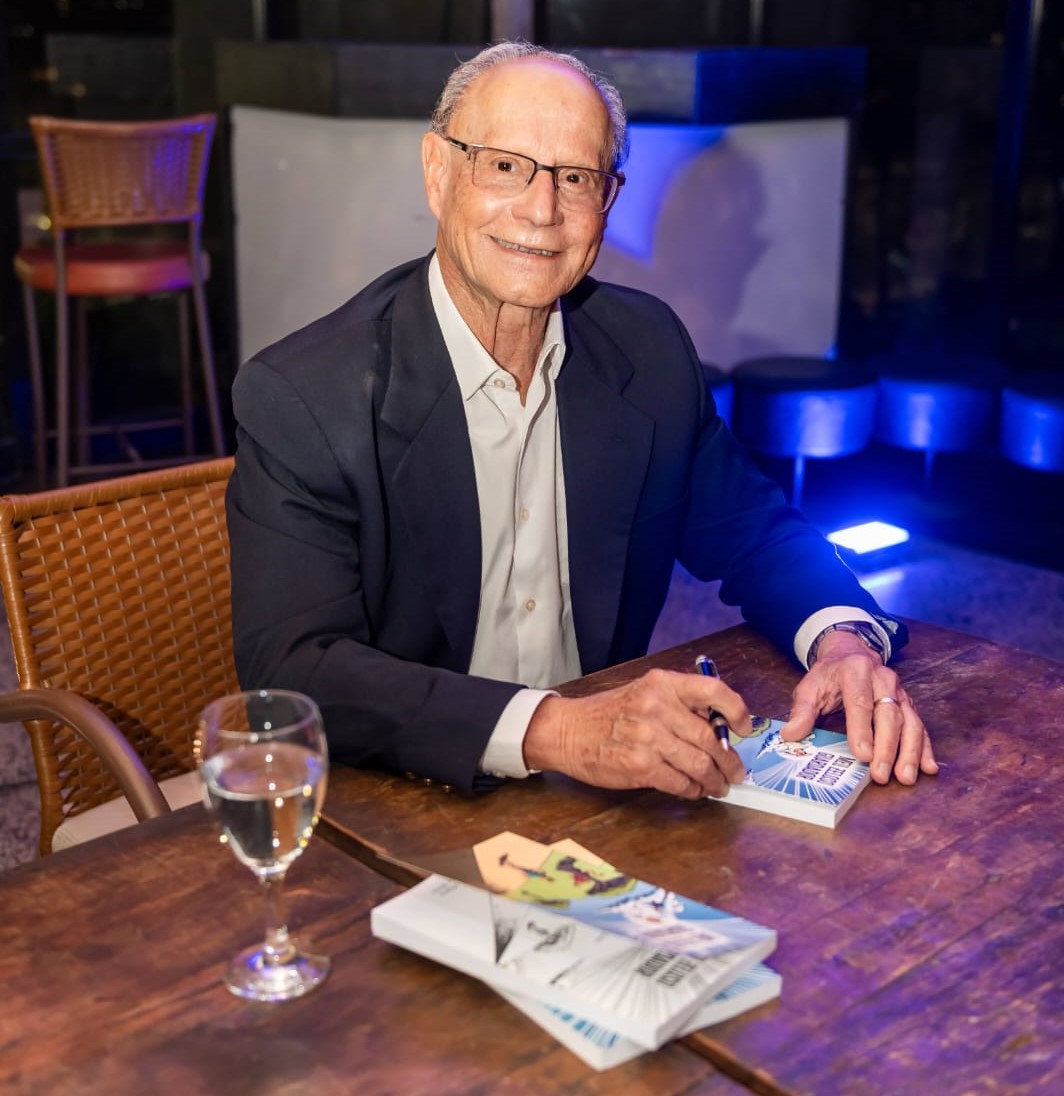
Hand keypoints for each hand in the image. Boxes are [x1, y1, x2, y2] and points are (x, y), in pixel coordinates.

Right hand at [524, 669, 750, 797]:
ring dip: (714, 780)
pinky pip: (679, 782)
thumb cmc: (609, 713)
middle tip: (736, 772)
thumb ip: (679, 704)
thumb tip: (720, 727)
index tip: (744, 729)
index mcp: (662, 684)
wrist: (568, 731)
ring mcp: (648, 737)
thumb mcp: (644, 693)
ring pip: (699, 765)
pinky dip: (692, 790)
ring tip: (718, 786)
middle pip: (710, 738)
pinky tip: (694, 791)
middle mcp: (657, 707)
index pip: (714, 691)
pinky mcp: (639, 766)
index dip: (737, 711)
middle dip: (729, 761)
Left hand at [778, 631, 937, 784]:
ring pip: (910, 722)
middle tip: (880, 774)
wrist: (852, 653)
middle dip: (887, 747)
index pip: (860, 702)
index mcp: (855, 671)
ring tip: (904, 777)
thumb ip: (801, 710)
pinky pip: (921, 727)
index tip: (862, 755)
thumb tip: (791, 735)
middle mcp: (883, 679)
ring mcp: (899, 692)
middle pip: (889, 715)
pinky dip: (925, 748)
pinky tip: (928, 767)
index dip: (862, 730)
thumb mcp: (810, 686)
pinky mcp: (909, 704)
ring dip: (910, 752)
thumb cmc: (829, 674)